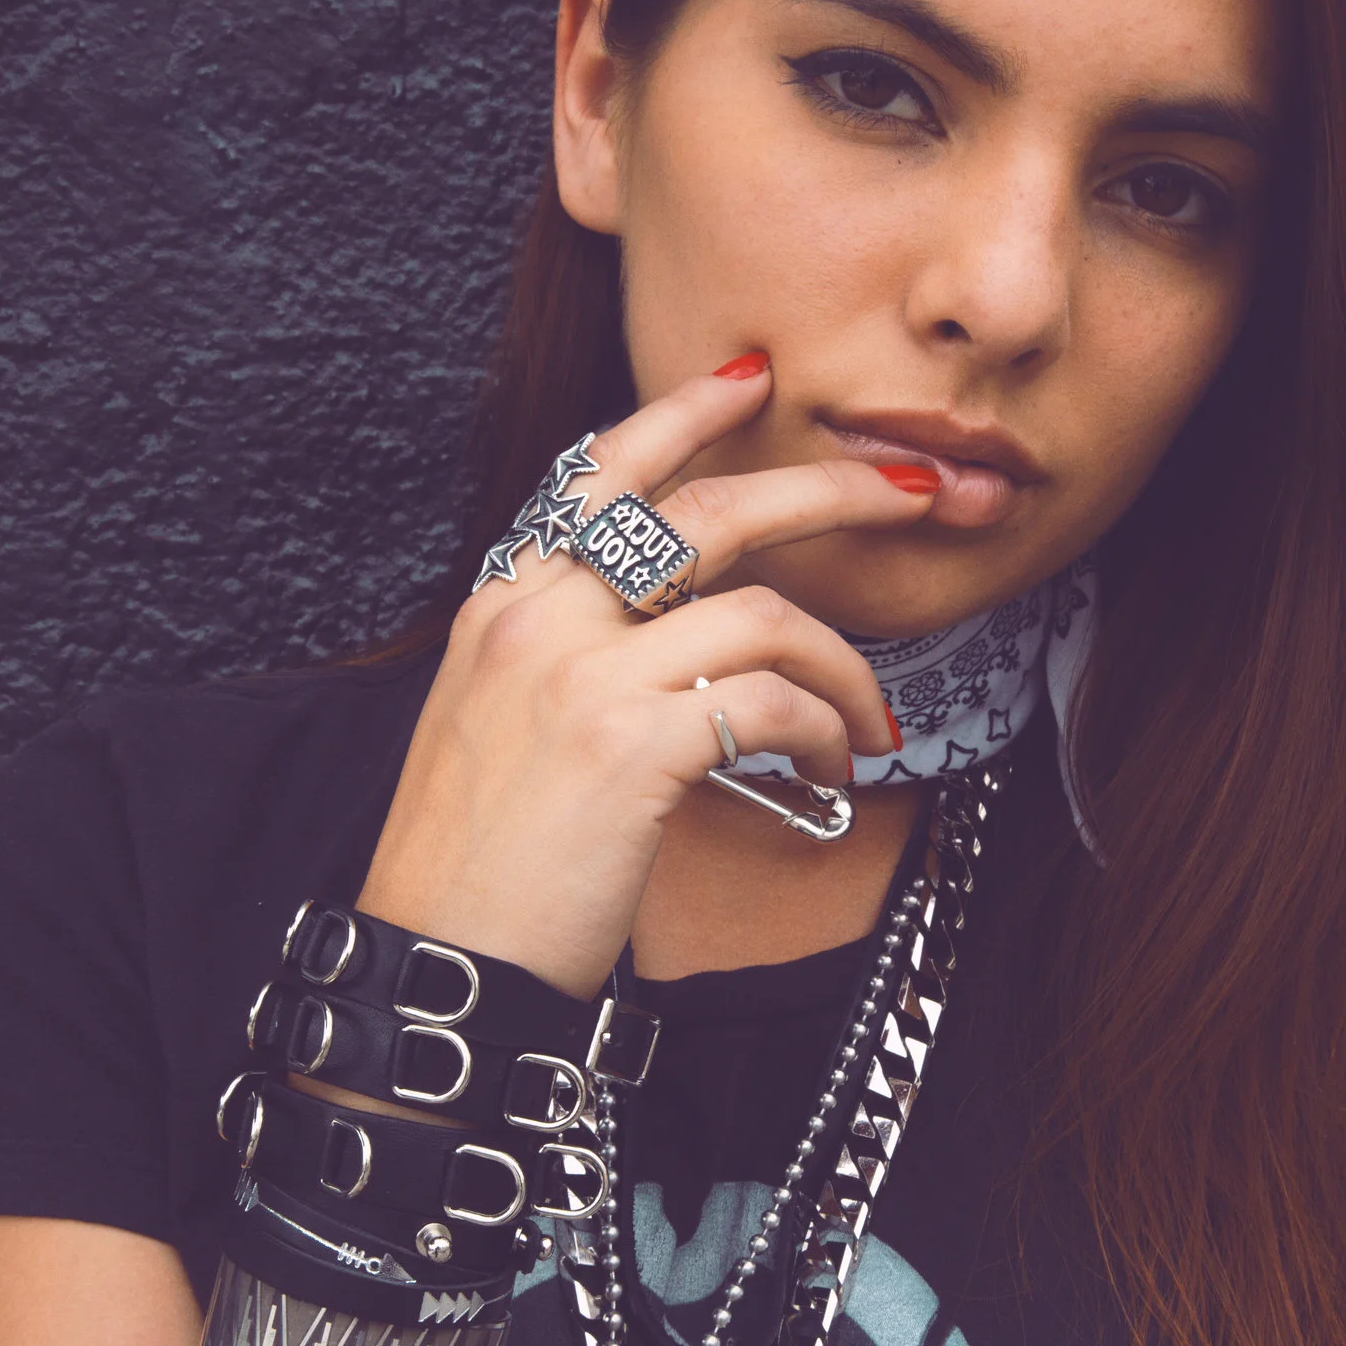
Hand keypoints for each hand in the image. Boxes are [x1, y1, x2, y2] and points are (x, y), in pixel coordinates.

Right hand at [354, 357, 935, 998]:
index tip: (751, 380)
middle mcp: (538, 620)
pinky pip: (771, 702)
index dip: (683, 414)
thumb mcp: (499, 729)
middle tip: (909, 489)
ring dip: (844, 663)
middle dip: (826, 490)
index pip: (600, 472)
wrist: (437, 966)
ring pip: (762, 612)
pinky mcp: (630, 744)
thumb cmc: (480, 868)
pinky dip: (826, 729)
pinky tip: (835, 768)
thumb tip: (678, 640)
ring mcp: (582, 676)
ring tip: (872, 718)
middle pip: (706, 509)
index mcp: (504, 606)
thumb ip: (568, 658)